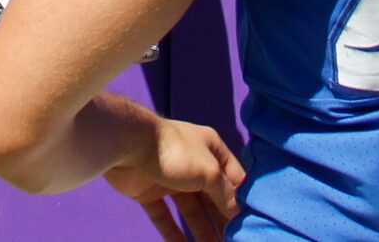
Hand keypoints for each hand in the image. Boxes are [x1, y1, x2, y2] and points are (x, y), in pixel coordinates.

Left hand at [101, 104, 244, 241]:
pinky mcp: (149, 192)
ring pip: (190, 210)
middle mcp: (193, 163)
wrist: (128, 146)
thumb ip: (226, 194)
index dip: (242, 201)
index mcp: (211, 149)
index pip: (233, 178)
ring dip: (202, 232)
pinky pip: (165, 217)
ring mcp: (170, 178)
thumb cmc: (175, 152)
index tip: (250, 224)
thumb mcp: (209, 171)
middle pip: (212, 197)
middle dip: (222, 220)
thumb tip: (237, 213)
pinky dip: (174, 234)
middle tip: (232, 241)